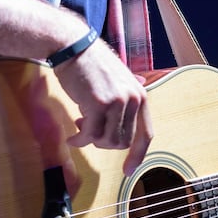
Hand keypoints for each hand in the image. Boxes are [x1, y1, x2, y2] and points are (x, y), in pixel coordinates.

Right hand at [52, 37, 152, 176]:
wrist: (73, 46)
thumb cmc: (91, 63)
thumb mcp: (117, 77)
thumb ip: (127, 93)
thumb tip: (136, 98)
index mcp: (140, 95)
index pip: (146, 133)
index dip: (138, 155)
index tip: (129, 170)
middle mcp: (133, 99)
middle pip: (123, 141)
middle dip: (105, 143)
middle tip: (88, 131)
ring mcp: (117, 102)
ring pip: (107, 141)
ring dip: (91, 140)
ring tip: (80, 127)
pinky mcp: (98, 104)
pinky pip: (90, 136)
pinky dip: (79, 140)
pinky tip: (72, 137)